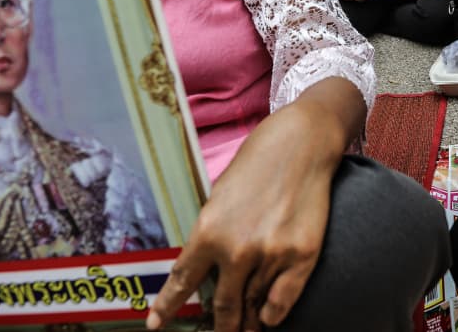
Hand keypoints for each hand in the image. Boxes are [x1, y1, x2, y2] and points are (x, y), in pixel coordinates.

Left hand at [146, 107, 336, 330]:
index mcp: (209, 231)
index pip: (183, 281)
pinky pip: (283, 301)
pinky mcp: (301, 256)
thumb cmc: (258, 164)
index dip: (168, 306)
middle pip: (224, 306)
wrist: (301, 144)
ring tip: (245, 330)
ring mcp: (271, 255)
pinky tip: (267, 318)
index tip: (156, 324)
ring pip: (253, 306)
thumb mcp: (220, 197)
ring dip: (247, 323)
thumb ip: (212, 234)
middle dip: (221, 328)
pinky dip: (273, 315)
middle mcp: (237, 249)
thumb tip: (206, 266)